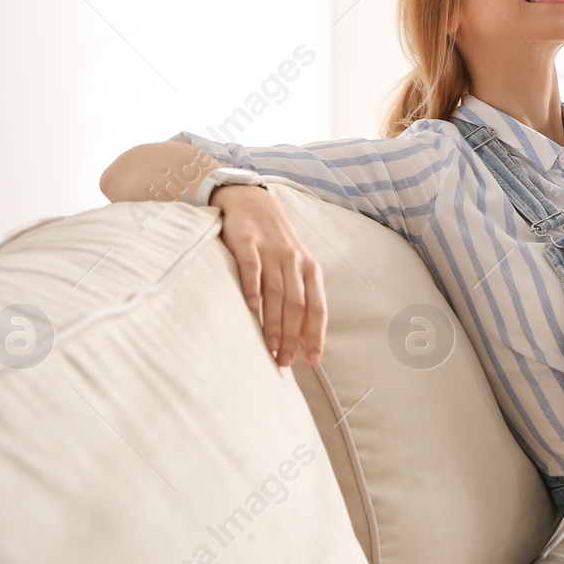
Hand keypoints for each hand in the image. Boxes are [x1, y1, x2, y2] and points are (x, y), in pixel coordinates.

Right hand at [210, 185, 327, 366]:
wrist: (252, 202)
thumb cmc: (275, 243)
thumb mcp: (294, 266)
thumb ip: (299, 296)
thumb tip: (303, 338)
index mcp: (309, 268)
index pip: (317, 306)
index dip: (316, 333)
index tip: (313, 359)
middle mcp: (293, 260)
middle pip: (297, 304)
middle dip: (292, 336)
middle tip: (284, 361)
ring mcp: (271, 250)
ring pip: (276, 291)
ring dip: (274, 322)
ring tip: (269, 347)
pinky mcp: (247, 242)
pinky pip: (252, 268)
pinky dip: (251, 289)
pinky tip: (250, 309)